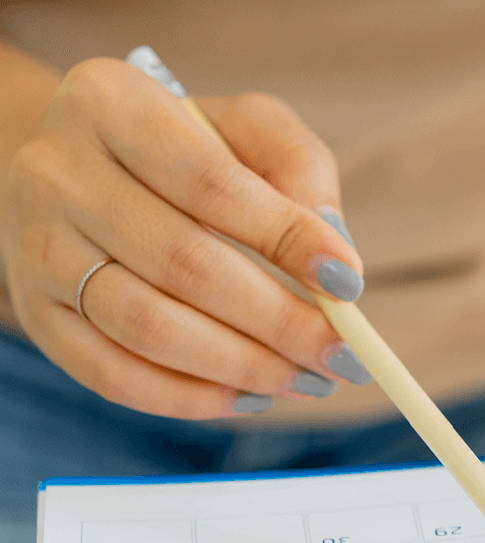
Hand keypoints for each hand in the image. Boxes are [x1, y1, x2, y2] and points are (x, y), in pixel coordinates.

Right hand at [1, 58, 368, 418]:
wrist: (77, 168)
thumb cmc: (185, 146)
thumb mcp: (246, 127)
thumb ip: (299, 168)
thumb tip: (335, 254)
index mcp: (111, 106)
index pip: (210, 184)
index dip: (287, 239)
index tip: (349, 284)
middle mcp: (58, 174)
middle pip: (183, 265)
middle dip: (278, 321)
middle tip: (343, 355)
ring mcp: (38, 249)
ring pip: (147, 328)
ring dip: (242, 366)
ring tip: (307, 379)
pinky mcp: (37, 314)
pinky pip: (111, 374)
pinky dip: (189, 397)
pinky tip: (250, 396)